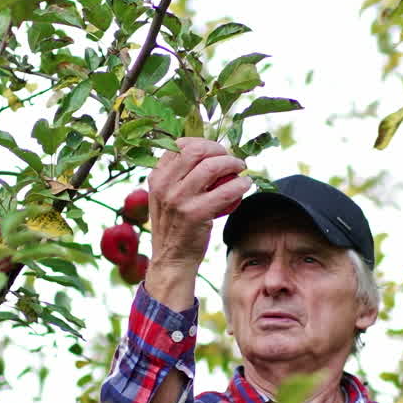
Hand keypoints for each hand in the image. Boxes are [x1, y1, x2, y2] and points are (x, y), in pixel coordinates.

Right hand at [145, 138, 250, 308]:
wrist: (171, 260)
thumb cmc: (175, 226)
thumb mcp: (166, 198)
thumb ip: (179, 177)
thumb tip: (206, 155)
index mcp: (156, 177)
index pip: (178, 146)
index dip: (202, 143)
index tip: (215, 150)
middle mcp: (164, 185)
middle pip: (196, 151)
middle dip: (219, 149)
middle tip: (232, 159)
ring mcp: (178, 199)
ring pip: (211, 167)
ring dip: (232, 164)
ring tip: (241, 169)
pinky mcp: (195, 214)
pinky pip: (224, 192)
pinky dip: (239, 185)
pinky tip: (245, 185)